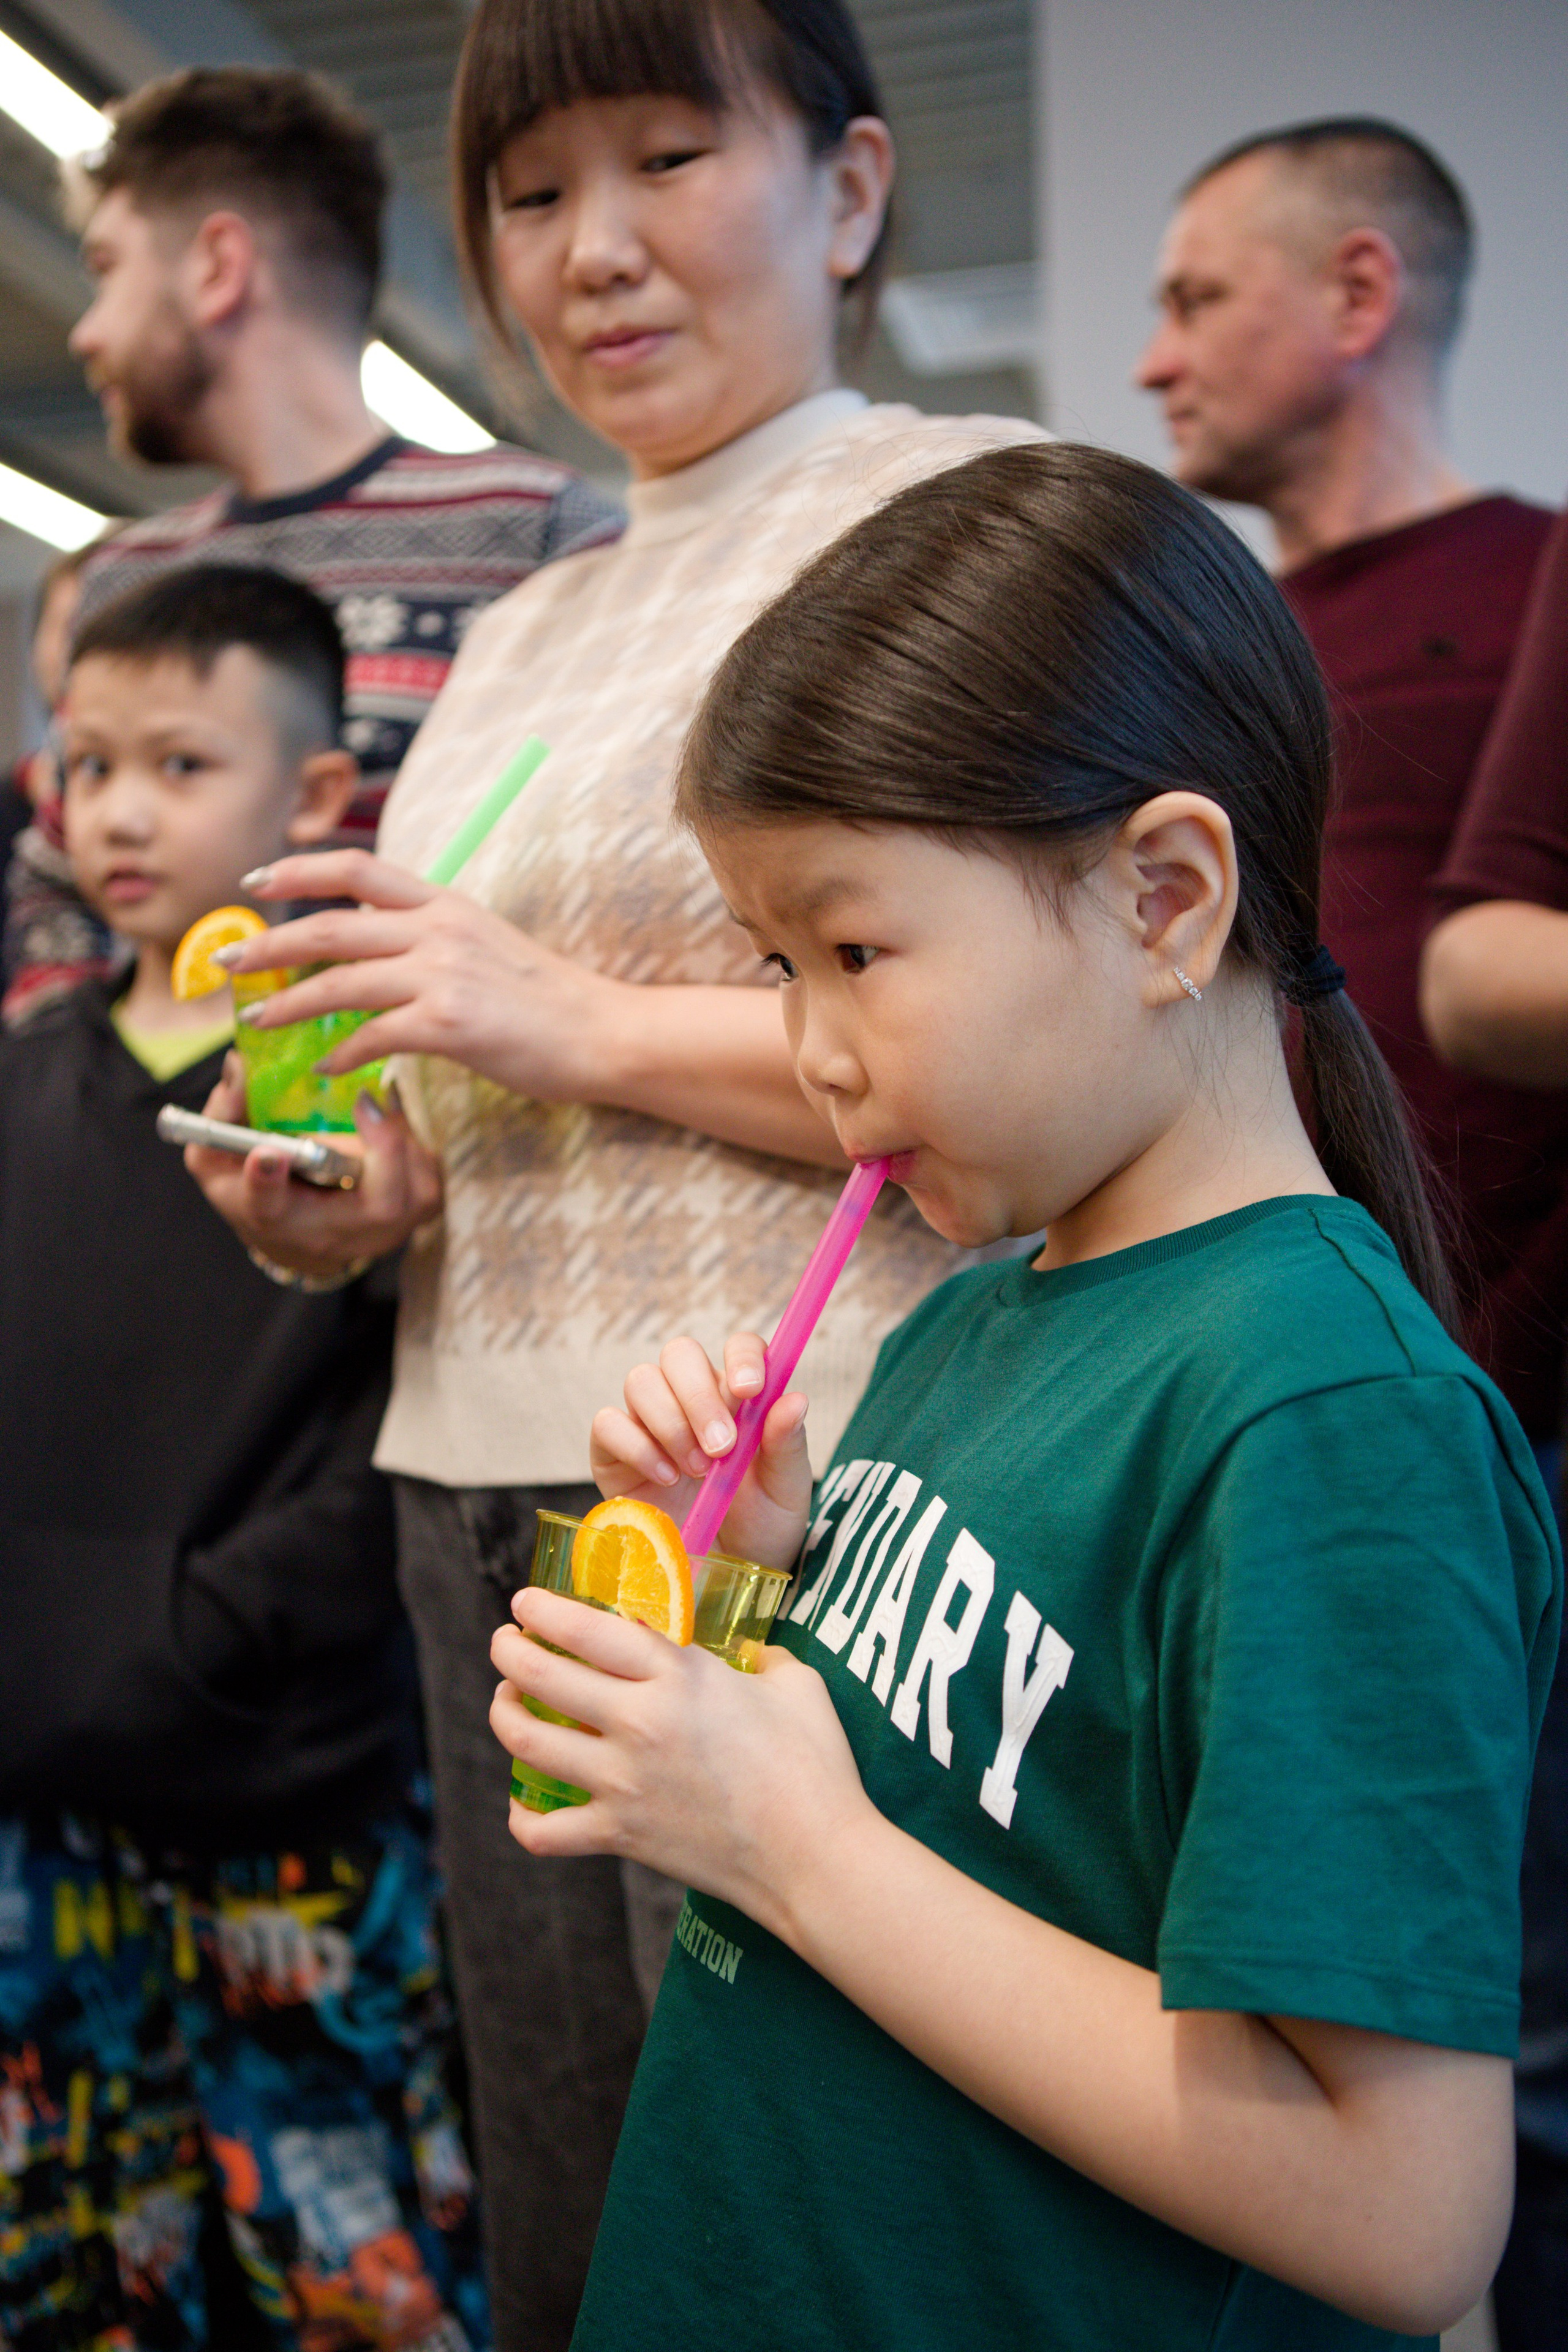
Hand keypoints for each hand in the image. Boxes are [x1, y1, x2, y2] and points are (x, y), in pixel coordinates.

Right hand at [184, 1051, 442, 1277]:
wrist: (298, 1240)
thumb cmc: (253, 1190)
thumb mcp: (217, 1158)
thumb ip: (222, 1116)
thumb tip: (239, 1066)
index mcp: (271, 1217)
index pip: (267, 1205)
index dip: (266, 1180)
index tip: (268, 1153)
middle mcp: (331, 1236)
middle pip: (378, 1207)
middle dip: (383, 1149)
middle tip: (364, 1101)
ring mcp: (378, 1235)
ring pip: (414, 1193)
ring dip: (401, 1141)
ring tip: (373, 1107)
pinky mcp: (409, 1220)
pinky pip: (427, 1180)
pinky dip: (414, 1145)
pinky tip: (388, 1124)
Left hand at [221, 849, 626, 1097]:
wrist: (604, 1032)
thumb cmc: (549, 999)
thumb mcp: (486, 944)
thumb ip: (431, 938)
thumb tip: (377, 947)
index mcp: (445, 903)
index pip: (357, 869)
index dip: (299, 869)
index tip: (256, 881)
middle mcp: (438, 929)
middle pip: (329, 926)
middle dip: (268, 944)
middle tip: (227, 960)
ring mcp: (443, 975)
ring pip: (338, 982)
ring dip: (286, 1004)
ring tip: (255, 1021)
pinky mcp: (450, 1025)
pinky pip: (371, 1037)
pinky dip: (338, 1054)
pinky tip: (323, 1067)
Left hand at [490, 1594, 873, 1934]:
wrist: (816, 1858)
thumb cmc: (814, 1766)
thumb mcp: (795, 1683)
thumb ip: (761, 1656)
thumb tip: (749, 1653)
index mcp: (679, 1677)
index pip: (589, 1630)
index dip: (545, 1610)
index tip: (525, 1602)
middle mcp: (638, 1723)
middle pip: (542, 1677)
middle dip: (509, 1652)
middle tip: (506, 1643)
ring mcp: (623, 1783)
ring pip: (528, 1743)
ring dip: (505, 1715)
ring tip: (507, 1702)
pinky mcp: (620, 1836)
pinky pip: (544, 1831)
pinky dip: (524, 1817)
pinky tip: (524, 1800)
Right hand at [590, 1332, 813, 1572]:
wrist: (722, 1578)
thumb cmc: (759, 1527)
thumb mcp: (784, 1491)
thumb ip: (787, 1444)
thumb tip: (796, 1398)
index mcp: (740, 1397)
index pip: (738, 1347)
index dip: (742, 1356)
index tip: (749, 1389)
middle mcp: (692, 1399)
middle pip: (680, 1353)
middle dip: (699, 1395)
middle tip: (721, 1447)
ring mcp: (649, 1422)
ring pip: (642, 1380)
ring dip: (671, 1422)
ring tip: (696, 1471)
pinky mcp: (614, 1452)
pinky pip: (608, 1423)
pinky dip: (636, 1446)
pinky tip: (665, 1478)